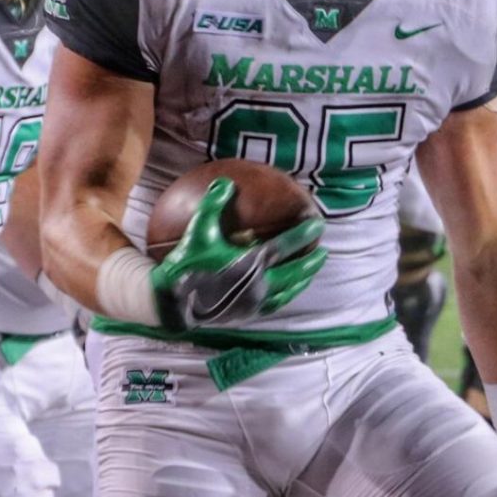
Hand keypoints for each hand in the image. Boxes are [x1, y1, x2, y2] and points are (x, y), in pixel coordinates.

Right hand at [150, 177, 326, 330]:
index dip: (303, 234)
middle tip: (324, 252)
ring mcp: (253, 303)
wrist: (173, 301)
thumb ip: (213, 204)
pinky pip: (273, 305)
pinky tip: (285, 291)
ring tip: (310, 272)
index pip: (285, 246)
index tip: (317, 224)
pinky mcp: (246, 315)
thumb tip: (226, 182)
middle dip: (311, 261)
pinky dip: (284, 296)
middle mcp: (257, 285)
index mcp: (250, 263)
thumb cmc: (187, 263)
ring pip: (287, 292)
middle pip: (294, 273)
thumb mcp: (198, 229)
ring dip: (302, 281)